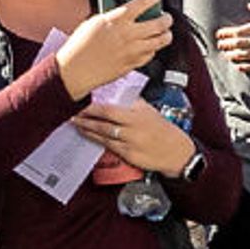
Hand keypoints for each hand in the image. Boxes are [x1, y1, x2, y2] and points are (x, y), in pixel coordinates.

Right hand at [60, 0, 171, 95]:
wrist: (76, 70)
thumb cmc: (80, 46)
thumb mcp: (94, 22)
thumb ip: (112, 16)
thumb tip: (125, 11)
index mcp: (116, 20)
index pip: (141, 3)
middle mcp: (128, 34)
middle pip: (158, 23)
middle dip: (166, 19)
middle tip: (166, 17)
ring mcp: (132, 51)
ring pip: (160, 41)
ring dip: (166, 34)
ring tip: (166, 32)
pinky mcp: (133, 64)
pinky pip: (151, 55)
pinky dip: (153, 49)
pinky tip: (151, 46)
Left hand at [71, 94, 196, 174]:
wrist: (177, 153)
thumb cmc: (164, 131)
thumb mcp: (150, 111)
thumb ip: (133, 102)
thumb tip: (116, 92)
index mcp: (138, 114)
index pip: (110, 109)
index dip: (93, 107)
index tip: (81, 103)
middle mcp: (133, 128)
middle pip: (103, 122)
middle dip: (85, 118)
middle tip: (72, 114)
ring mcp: (130, 143)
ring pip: (103, 135)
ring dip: (87, 129)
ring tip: (76, 124)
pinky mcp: (130, 155)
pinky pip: (109, 147)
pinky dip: (97, 141)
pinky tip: (89, 137)